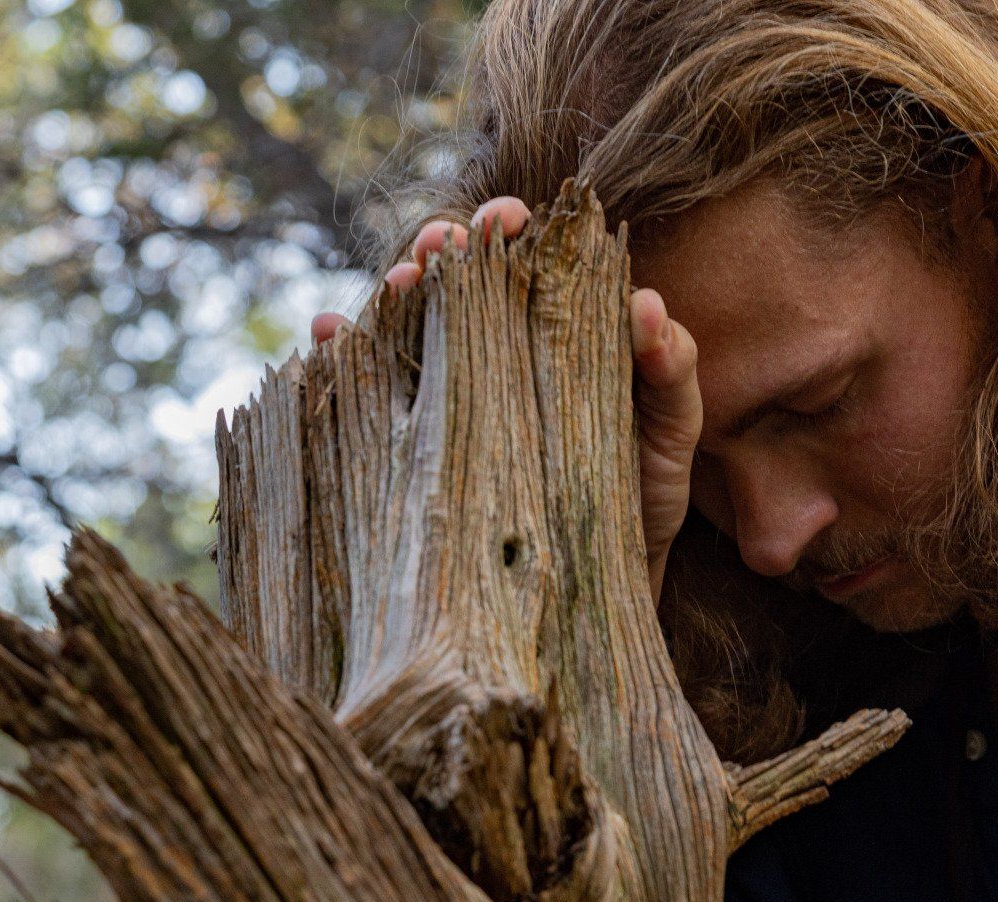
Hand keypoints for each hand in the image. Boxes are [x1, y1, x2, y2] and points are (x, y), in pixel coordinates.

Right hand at [310, 197, 702, 601]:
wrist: (607, 585)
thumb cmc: (642, 498)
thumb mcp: (670, 433)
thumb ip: (671, 369)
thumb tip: (646, 303)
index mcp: (557, 331)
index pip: (524, 261)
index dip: (507, 230)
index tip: (503, 221)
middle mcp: (498, 353)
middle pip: (457, 283)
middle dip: (440, 250)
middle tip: (436, 248)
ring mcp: (456, 397)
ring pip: (407, 328)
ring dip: (388, 297)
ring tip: (390, 286)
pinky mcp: (423, 446)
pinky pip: (373, 394)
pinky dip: (341, 361)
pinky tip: (325, 342)